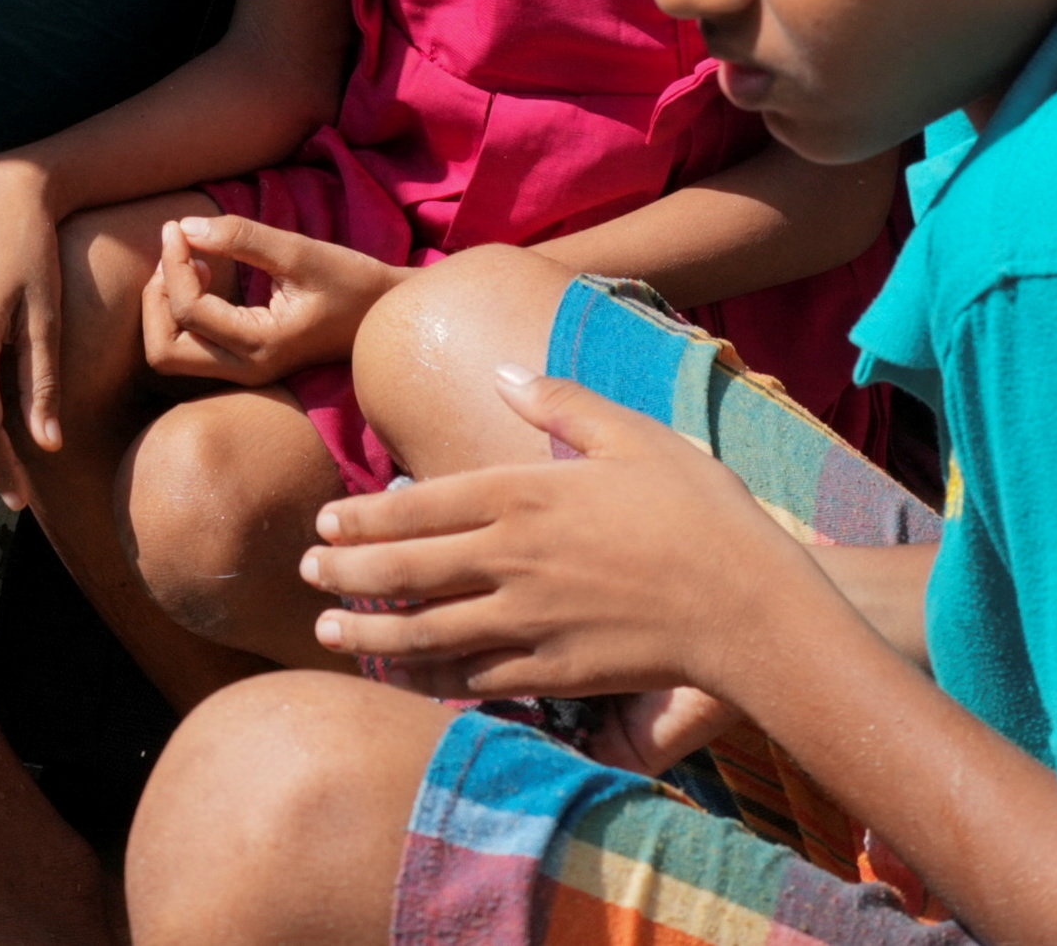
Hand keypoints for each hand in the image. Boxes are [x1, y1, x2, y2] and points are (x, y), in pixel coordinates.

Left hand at [140, 209, 395, 385]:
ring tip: (188, 260)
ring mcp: (244, 371)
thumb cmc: (351, 281)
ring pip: (170, 353)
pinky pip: (188, 346)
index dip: (173, 263)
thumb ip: (243, 238)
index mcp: (262, 346)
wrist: (384, 315)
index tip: (177, 226)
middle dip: (155, 298)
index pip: (188, 311)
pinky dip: (179, 312)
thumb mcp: (300, 252)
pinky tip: (204, 274)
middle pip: (163, 350)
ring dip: (164, 306)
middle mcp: (247, 369)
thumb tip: (185, 227)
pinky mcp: (243, 361)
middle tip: (175, 251)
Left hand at [296, 367, 808, 701]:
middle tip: (306, 577)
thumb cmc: (699, 510)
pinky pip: (477, 678)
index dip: (365, 518)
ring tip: (329, 636)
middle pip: (408, 569)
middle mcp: (514, 557)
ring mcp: (531, 620)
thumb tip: (504, 376)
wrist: (750, 604)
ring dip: (372, 633)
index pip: (420, 504)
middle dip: (348, 576)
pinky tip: (408, 681)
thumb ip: (561, 404)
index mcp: (525, 493)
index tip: (325, 525)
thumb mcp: (632, 434)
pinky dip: (433, 680)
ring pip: (428, 631)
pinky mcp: (556, 671)